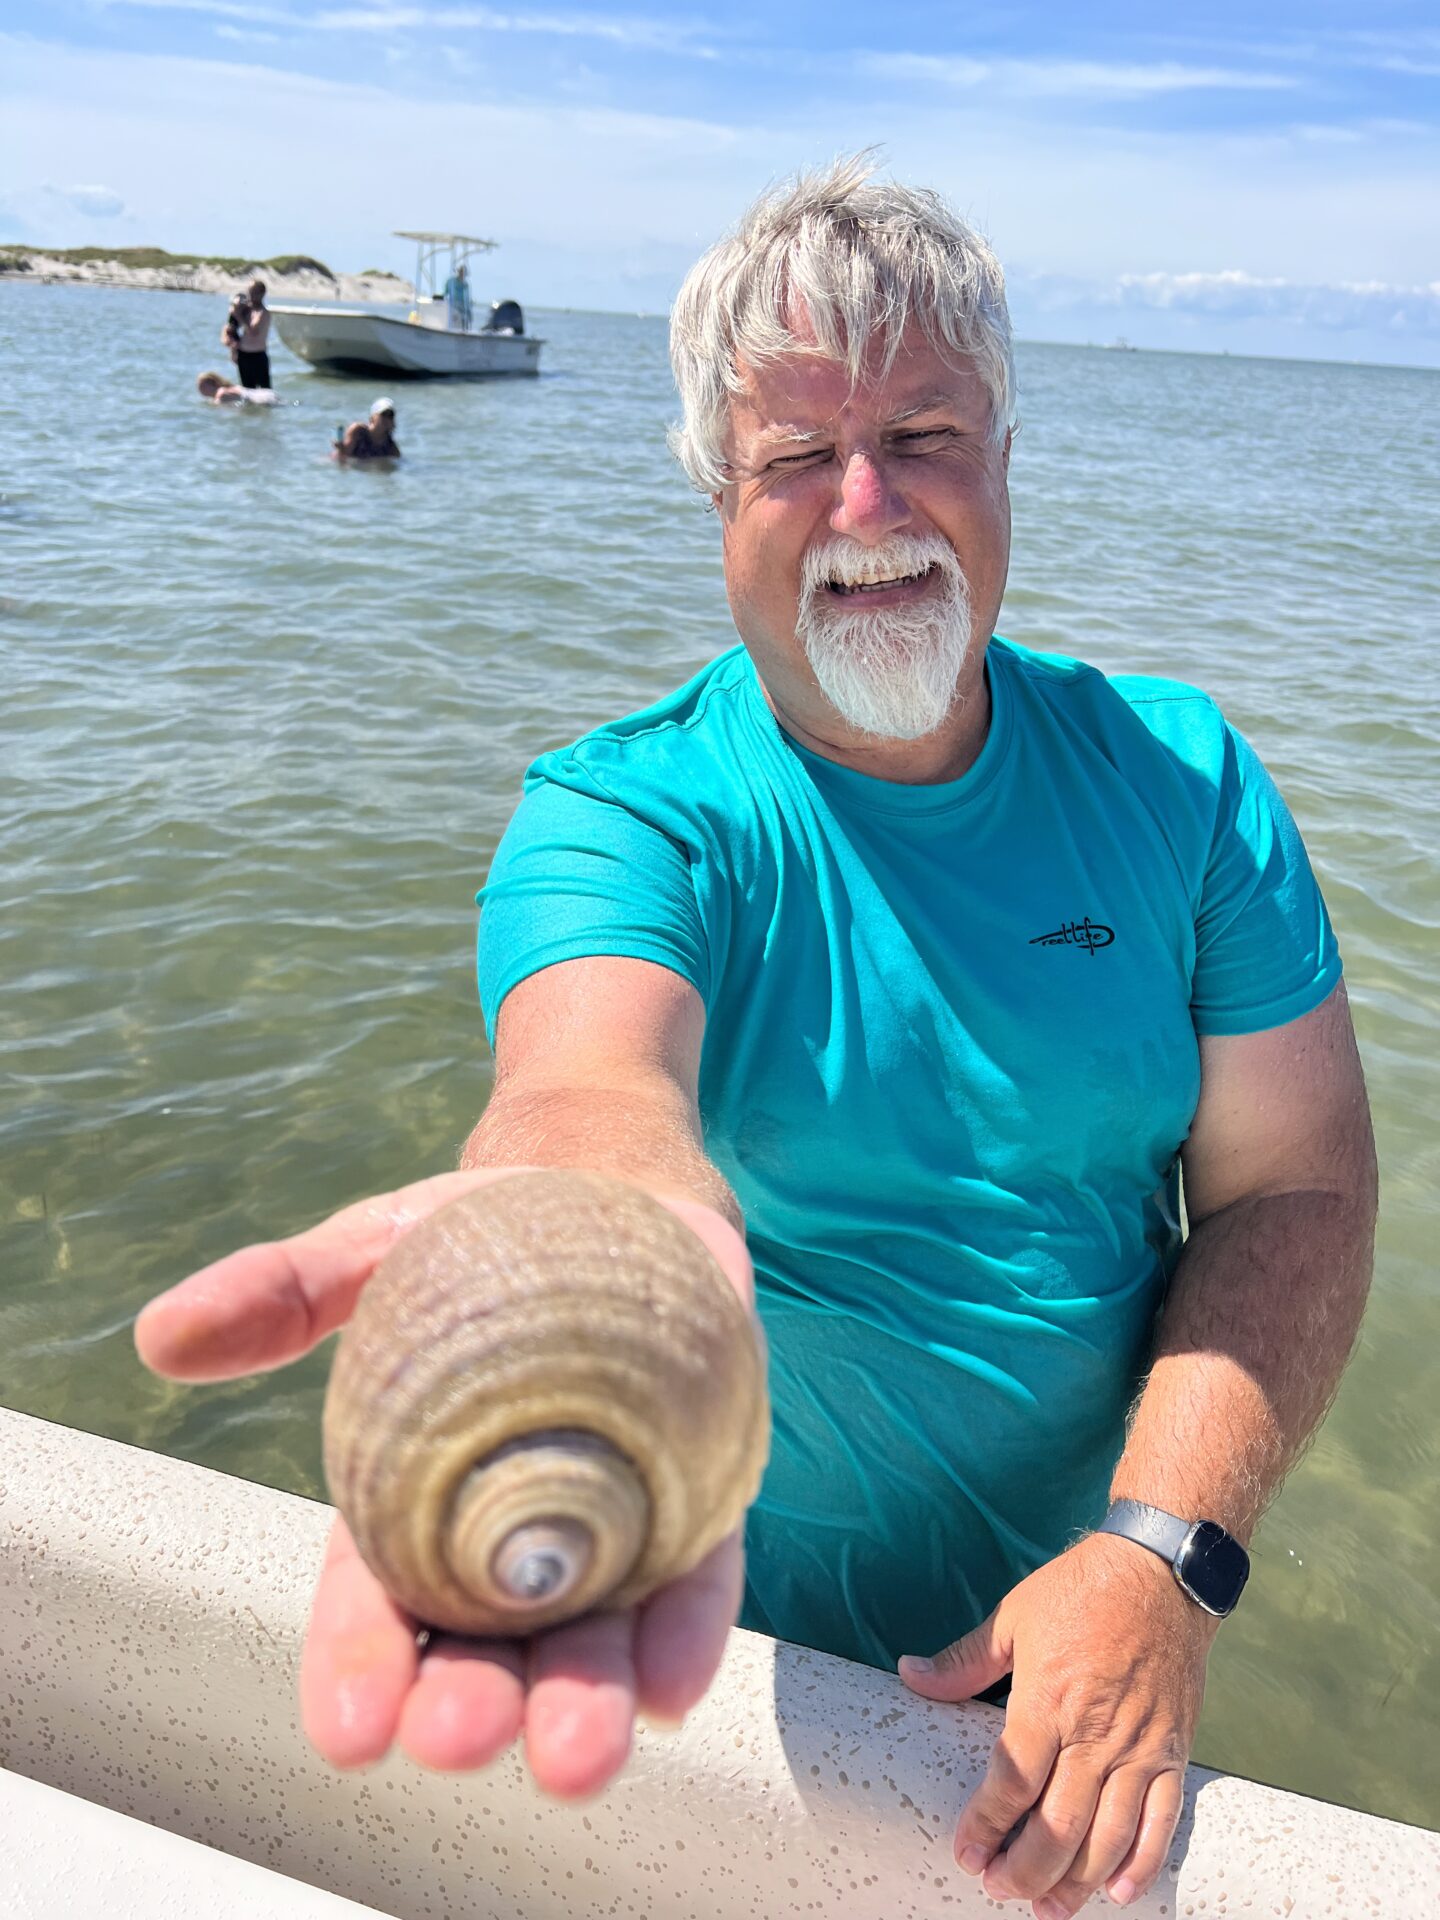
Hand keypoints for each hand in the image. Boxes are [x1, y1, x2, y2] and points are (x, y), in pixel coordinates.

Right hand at [135, 1166, 754, 1795]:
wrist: (616, 1191)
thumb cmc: (476, 1239)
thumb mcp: (374, 1249)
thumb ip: (285, 1294)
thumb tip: (161, 1335)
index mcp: (413, 1503)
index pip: (376, 1602)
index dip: (359, 1665)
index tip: (349, 1733)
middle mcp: (510, 1542)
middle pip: (484, 1645)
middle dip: (473, 1702)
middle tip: (461, 1738)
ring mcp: (611, 1528)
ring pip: (593, 1635)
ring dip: (584, 1700)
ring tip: (577, 1754)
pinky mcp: (699, 1499)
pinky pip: (698, 1578)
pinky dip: (687, 1635)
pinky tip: (676, 1686)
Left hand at [899, 1532, 1213, 1914]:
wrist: (1160, 1572)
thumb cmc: (1081, 1591)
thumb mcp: (1013, 1617)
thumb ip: (963, 1661)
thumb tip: (909, 1675)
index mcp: (1047, 1700)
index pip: (1012, 1782)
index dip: (986, 1826)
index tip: (966, 1854)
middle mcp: (1094, 1734)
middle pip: (1058, 1826)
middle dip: (1025, 1870)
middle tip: (999, 1889)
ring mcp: (1139, 1748)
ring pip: (1108, 1837)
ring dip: (1077, 1882)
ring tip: (1048, 1908)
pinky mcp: (1173, 1751)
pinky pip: (1162, 1821)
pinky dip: (1141, 1863)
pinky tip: (1117, 1891)